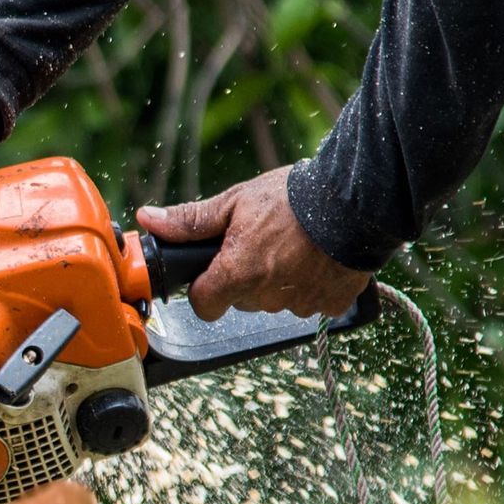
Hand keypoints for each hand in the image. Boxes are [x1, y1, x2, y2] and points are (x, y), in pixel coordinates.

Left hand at [136, 166, 370, 320]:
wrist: (355, 201)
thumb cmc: (293, 199)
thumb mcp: (235, 202)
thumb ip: (190, 220)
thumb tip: (148, 219)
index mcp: (236, 274)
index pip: (203, 304)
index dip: (205, 288)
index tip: (214, 271)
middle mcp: (266, 297)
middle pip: (240, 300)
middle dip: (243, 277)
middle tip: (261, 243)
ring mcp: (300, 304)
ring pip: (273, 301)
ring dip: (277, 281)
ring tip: (292, 245)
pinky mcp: (330, 305)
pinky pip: (309, 302)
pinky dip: (310, 285)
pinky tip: (316, 258)